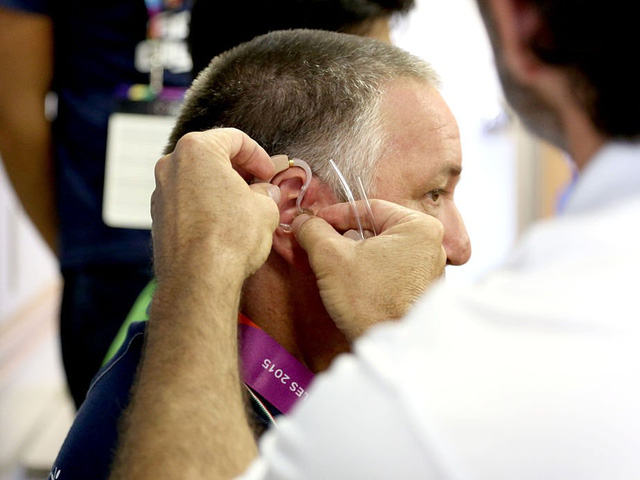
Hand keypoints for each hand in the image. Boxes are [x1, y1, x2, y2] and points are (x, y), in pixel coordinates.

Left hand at [151, 128, 279, 285]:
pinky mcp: (159, 219)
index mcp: (197, 150)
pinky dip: (206, 206)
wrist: (198, 278)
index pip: (234, 138)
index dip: (259, 155)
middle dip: (239, 171)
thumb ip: (266, 193)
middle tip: (260, 187)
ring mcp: (161, 193)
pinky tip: (225, 225)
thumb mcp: (265, 207)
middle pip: (211, 157)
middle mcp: (171, 166)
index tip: (269, 173)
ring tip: (244, 208)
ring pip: (197, 181)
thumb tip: (265, 193)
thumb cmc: (231, 236)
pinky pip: (187, 203)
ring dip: (221, 189)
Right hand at [292, 200, 445, 340]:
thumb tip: (303, 220)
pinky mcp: (421, 290)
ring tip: (331, 264)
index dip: (335, 213)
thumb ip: (314, 230)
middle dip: (344, 235)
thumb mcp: (331, 257)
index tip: (313, 222)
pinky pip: (390, 268)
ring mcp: (429, 269)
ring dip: (354, 253)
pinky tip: (350, 281)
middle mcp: (432, 244)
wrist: (389, 351)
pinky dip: (368, 269)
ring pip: (382, 249)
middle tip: (318, 243)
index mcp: (419, 226)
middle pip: (376, 228)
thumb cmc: (369, 301)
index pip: (369, 207)